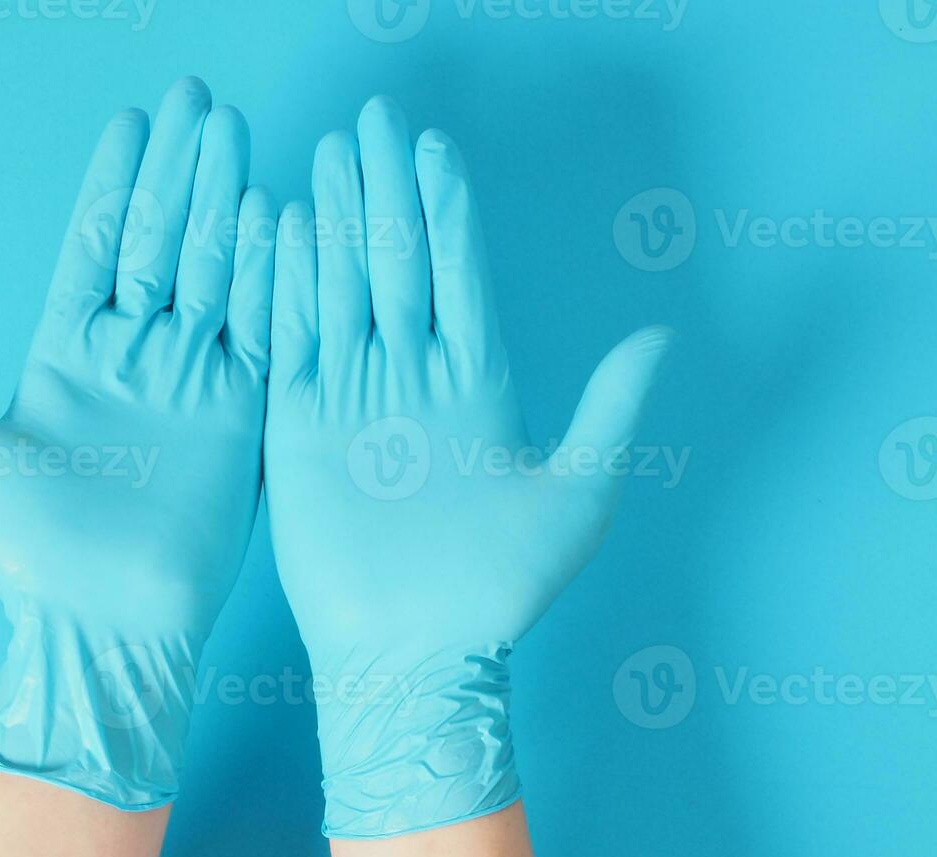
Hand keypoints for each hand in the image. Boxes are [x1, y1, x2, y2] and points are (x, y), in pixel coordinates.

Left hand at [0, 77, 274, 808]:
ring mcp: (191, 381)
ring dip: (223, 201)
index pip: (96, 245)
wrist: (101, 625)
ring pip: (212, 270)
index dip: (115, 182)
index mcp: (67, 353)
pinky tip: (276, 216)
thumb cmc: (23, 551)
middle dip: (180, 170)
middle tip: (198, 101)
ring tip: (234, 134)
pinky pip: (259, 331)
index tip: (133, 121)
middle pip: (161, 241)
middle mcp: (135, 356)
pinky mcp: (239, 416)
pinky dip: (269, 276)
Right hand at [264, 96, 670, 836]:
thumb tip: (658, 333)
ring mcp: (352, 395)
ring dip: (333, 219)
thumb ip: (609, 409)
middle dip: (385, 190)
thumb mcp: (577, 495)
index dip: (445, 210)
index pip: (456, 272)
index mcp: (475, 381)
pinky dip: (284, 284)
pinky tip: (278, 230)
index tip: (435, 149)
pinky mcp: (300, 425)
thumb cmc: (500, 590)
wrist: (416, 654)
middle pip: (395, 261)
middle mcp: (411, 376)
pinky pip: (290, 339)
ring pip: (340, 286)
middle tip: (375, 121)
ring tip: (328, 155)